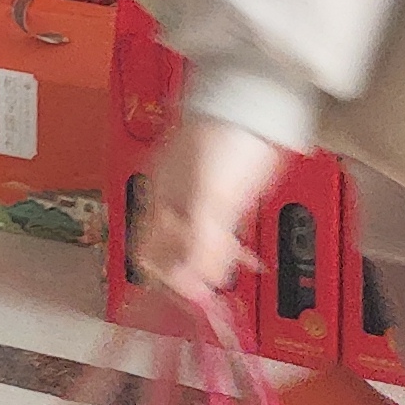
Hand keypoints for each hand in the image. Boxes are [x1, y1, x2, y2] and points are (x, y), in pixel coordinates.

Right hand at [131, 116, 291, 309]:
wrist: (256, 103)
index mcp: (160, 200)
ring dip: (211, 269)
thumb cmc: (224, 137)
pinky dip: (231, 254)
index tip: (192, 300)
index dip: (167, 280)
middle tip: (211, 302)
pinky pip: (221, 237)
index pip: (148, 254)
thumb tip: (195, 283)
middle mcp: (175, 203)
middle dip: (189, 280)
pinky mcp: (226, 196)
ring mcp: (201, 199)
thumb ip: (200, 241)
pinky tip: (246, 263)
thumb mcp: (210, 195)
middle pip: (172, 255)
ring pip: (197, 248)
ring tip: (229, 285)